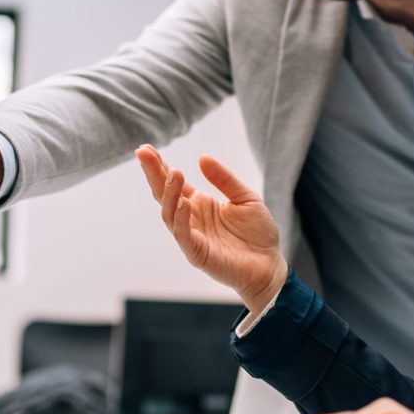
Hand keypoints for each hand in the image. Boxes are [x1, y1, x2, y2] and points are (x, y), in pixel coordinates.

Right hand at [136, 144, 287, 313]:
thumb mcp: (245, 197)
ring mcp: (192, 237)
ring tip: (175, 172)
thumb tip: (202, 157)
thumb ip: (224, 179)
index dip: (159, 166)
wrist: (270, 265)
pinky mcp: (197, 254)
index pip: (174, 183)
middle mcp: (191, 219)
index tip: (146, 148)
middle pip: (164, 195)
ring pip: (169, 214)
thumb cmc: (257, 232)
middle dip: (153, 174)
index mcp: (200, 204)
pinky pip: (183, 236)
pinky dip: (181, 219)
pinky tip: (183, 203)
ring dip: (169, 193)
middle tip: (143, 154)